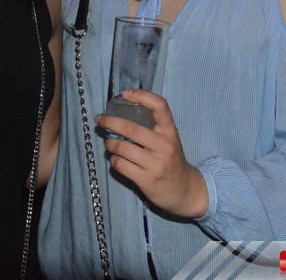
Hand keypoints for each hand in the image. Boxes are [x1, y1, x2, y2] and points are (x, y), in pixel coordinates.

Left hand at [96, 88, 207, 217]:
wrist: (185, 190)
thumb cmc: (171, 160)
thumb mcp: (169, 139)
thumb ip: (154, 126)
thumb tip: (123, 110)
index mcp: (170, 132)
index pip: (160, 106)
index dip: (142, 95)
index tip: (126, 93)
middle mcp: (165, 146)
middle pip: (131, 128)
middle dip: (110, 121)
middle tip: (100, 120)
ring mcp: (156, 164)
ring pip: (122, 147)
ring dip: (109, 143)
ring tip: (108, 143)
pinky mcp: (147, 180)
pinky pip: (121, 165)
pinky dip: (113, 160)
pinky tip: (115, 158)